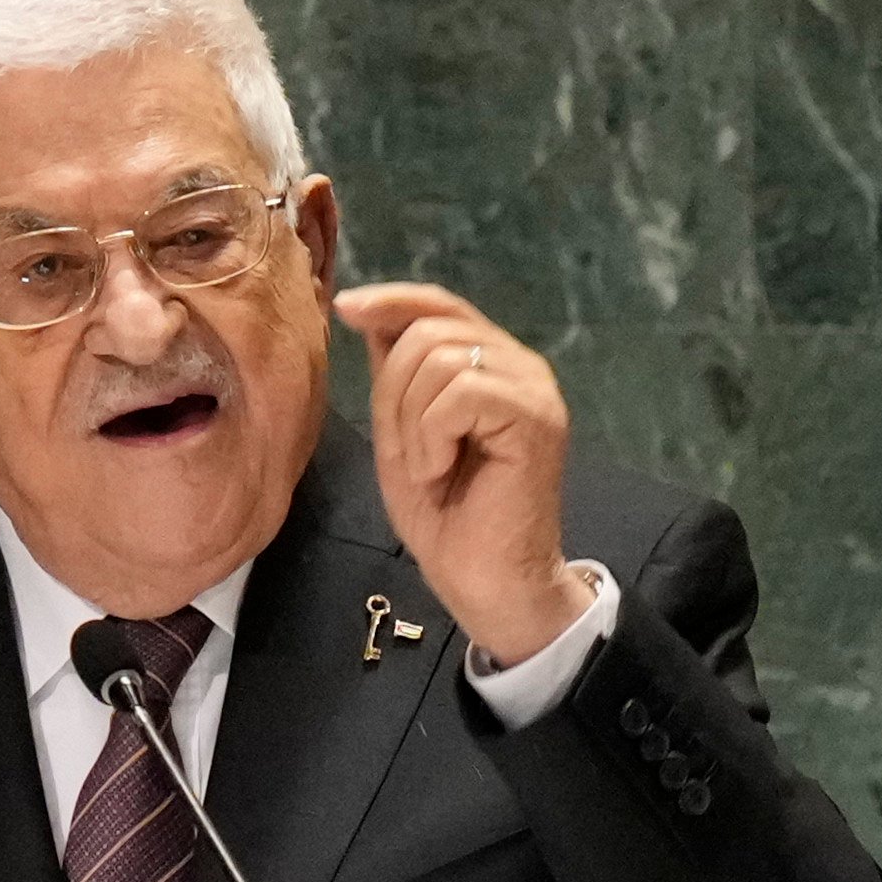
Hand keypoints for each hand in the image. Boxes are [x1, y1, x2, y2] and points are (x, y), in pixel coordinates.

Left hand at [333, 282, 592, 666]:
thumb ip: (394, 377)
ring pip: (439, 358)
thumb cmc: (446, 520)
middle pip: (429, 328)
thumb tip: (368, 314)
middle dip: (394, 390)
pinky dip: (432, 436)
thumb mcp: (401, 436)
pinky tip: (443, 471)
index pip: (440, 305)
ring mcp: (533, 388)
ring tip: (431, 468)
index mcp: (490, 365)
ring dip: (413, 422)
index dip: (392, 299)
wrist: (484, 582)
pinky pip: (459, 392)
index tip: (345, 307)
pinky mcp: (536, 416)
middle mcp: (519, 365)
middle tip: (410, 453)